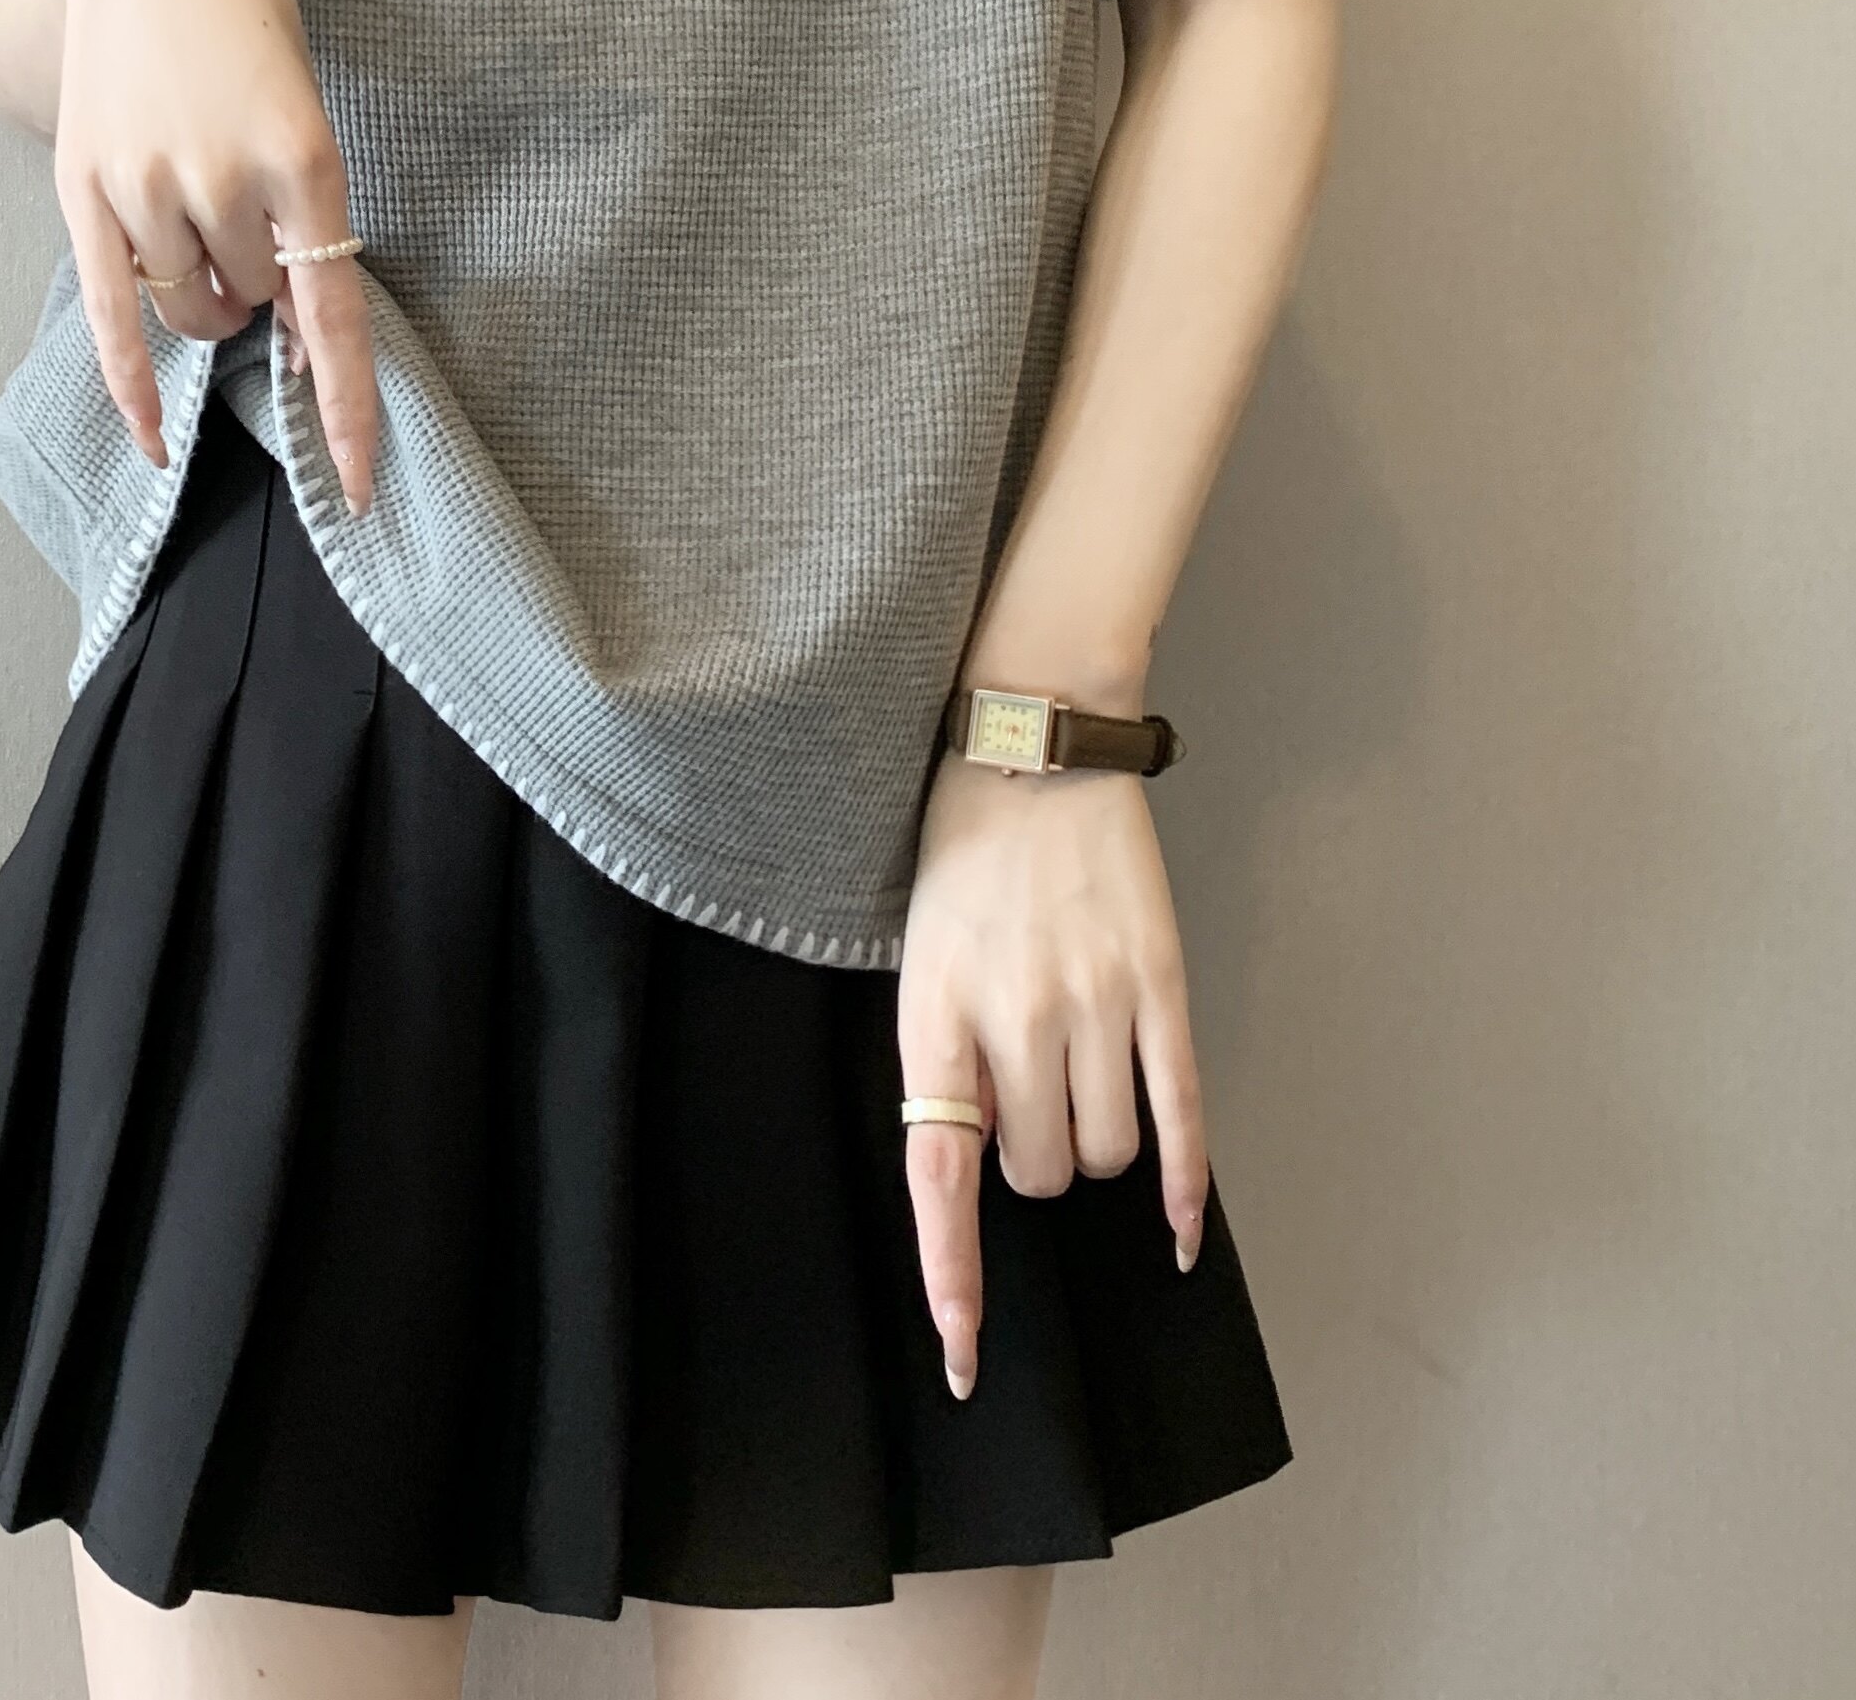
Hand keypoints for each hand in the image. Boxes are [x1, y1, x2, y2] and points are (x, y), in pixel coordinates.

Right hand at [40, 0, 378, 512]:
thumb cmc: (241, 9)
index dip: (347, 407)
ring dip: (205, 296)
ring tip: (200, 215)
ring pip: (188, 309)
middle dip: (262, 286)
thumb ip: (304, 211)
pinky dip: (133, 384)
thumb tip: (297, 329)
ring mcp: (143, 184)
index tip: (358, 483)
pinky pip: (109, 314)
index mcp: (302, 152)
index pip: (331, 312)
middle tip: (251, 219)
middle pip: (254, 303)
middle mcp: (220, 176)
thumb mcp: (301, 95)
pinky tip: (153, 437)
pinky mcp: (81, 187)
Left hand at [895, 751, 1208, 1399]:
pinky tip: (1177, 1231)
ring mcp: (1095, 1005)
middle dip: (1032, 1166)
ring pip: (1107, 1157)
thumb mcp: (918, 951)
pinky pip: (1181, 1117)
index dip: (954, 1276)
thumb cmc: (960, 848)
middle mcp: (1016, 1019)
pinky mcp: (1161, 987)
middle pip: (1039, 1178)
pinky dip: (1183, 1188)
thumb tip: (975, 1157)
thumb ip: (945, 1054)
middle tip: (1027, 1103)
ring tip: (1077, 1083)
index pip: (942, 1178)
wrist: (1033, 743)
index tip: (966, 1358)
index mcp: (936, 1014)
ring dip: (1094, 1152)